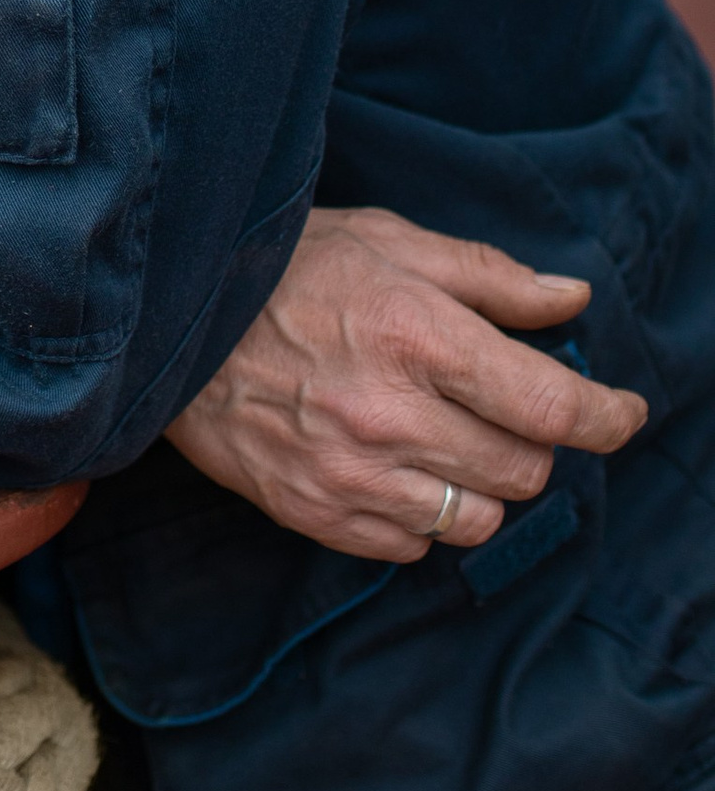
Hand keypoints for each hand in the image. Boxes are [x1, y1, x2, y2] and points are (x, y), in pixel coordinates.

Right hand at [168, 204, 648, 561]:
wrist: (167, 319)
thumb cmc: (285, 268)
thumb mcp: (389, 242)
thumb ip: (488, 277)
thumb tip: (570, 303)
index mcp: (418, 336)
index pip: (553, 406)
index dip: (608, 416)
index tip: (622, 413)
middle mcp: (391, 414)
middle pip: (524, 470)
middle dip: (531, 442)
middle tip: (501, 409)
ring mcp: (351, 473)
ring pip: (477, 520)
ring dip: (480, 487)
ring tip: (445, 443)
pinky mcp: (314, 513)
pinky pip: (413, 547)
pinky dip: (421, 517)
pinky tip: (394, 468)